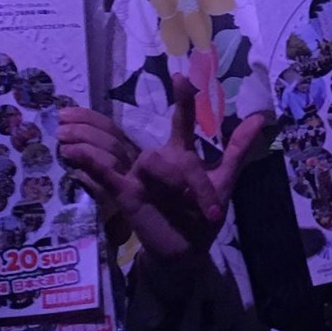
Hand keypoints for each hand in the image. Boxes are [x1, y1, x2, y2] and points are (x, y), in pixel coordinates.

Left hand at [56, 105, 137, 246]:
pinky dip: (89, 160)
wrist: (121, 243)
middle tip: (59, 128)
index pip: (111, 127)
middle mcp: (132, 163)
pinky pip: (106, 174)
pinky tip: (71, 158)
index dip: (87, 117)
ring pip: (110, 152)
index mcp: (127, 153)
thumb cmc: (104, 209)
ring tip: (61, 143)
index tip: (64, 112)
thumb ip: (88, 162)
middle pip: (111, 136)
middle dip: (83, 127)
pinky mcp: (124, 198)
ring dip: (84, 141)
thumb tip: (64, 140)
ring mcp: (130, 179)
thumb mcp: (98, 180)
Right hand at [58, 76, 269, 271]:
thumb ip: (237, 149)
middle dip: (192, 179)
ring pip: (150, 161)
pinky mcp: (123, 193)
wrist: (186, 253)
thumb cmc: (202, 217)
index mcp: (181, 156)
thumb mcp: (224, 181)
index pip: (181, 122)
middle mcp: (159, 161)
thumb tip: (260, 118)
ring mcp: (139, 176)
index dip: (182, 100)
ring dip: (173, 184)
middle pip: (169, 152)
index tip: (181, 77)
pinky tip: (71, 152)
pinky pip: (104, 173)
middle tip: (209, 210)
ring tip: (187, 208)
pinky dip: (88, 162)